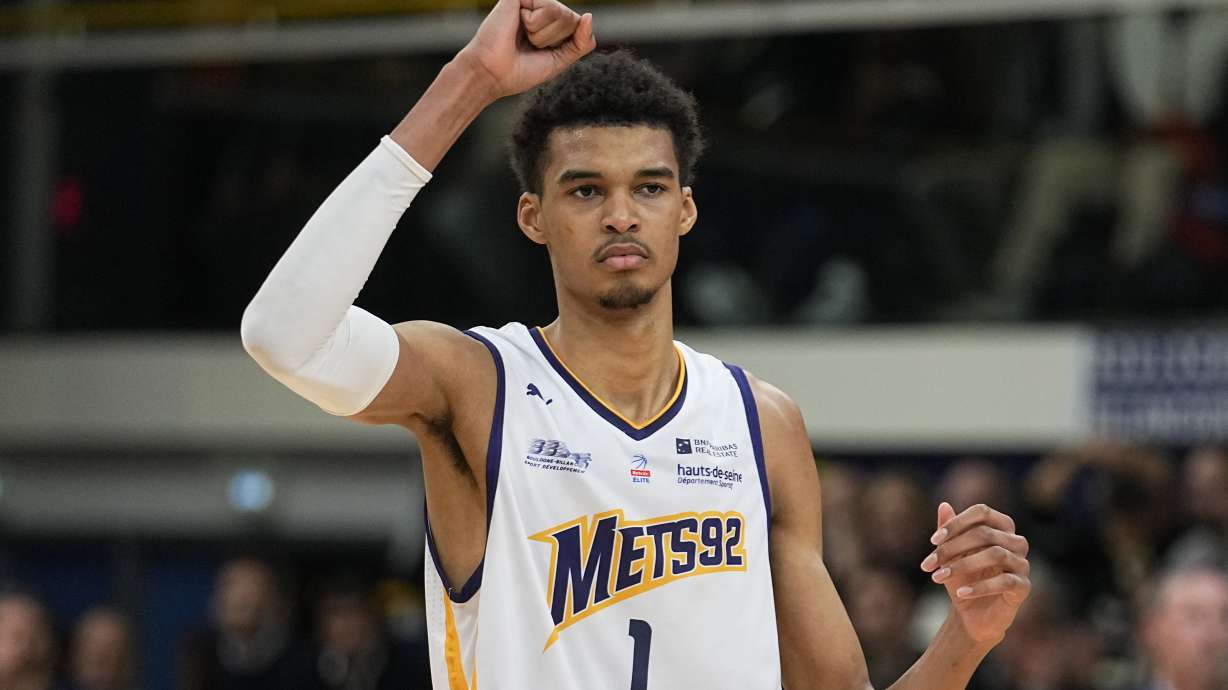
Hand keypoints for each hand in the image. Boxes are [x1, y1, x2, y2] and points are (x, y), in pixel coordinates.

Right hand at [456, 0, 596, 99]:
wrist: (492, 73)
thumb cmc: (519, 70)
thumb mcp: (559, 60)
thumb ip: (581, 43)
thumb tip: (589, 16)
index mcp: (551, 24)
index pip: (579, 26)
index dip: (565, 45)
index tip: (540, 52)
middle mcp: (542, 8)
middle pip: (573, 19)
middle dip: (554, 39)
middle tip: (529, 44)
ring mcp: (532, 1)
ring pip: (563, 13)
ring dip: (544, 34)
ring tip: (523, 35)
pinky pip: (550, 7)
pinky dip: (536, 24)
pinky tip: (518, 24)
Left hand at [920, 502, 1030, 644]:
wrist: (971, 614)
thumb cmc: (962, 578)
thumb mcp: (950, 554)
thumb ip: (948, 530)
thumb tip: (943, 504)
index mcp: (1000, 527)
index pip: (982, 512)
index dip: (957, 523)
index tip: (933, 540)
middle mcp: (1016, 541)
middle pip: (985, 533)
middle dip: (952, 548)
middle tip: (928, 565)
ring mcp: (1023, 563)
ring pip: (996, 554)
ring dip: (962, 565)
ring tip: (939, 578)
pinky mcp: (1024, 586)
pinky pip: (1005, 581)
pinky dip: (980, 587)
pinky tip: (960, 593)